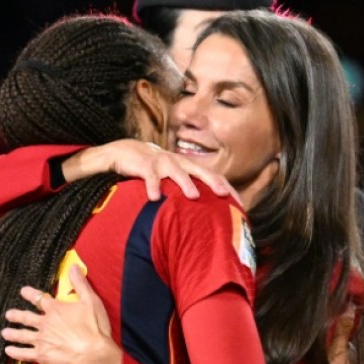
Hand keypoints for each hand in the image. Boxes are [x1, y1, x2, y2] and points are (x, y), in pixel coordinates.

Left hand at [2, 265, 121, 363]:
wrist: (93, 353)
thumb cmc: (94, 327)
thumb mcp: (90, 300)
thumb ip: (80, 283)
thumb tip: (73, 267)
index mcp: (55, 310)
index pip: (39, 299)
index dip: (30, 294)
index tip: (23, 291)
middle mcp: (45, 323)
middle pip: (26, 318)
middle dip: (16, 315)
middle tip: (8, 314)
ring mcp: (41, 339)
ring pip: (22, 335)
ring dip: (12, 333)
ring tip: (4, 332)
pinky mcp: (42, 355)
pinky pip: (25, 353)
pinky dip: (15, 352)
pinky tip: (8, 351)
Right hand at [61, 139, 238, 202]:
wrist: (124, 152)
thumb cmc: (151, 169)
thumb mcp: (170, 177)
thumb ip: (184, 188)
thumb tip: (201, 212)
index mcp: (187, 166)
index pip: (213, 175)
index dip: (227, 187)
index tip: (239, 203)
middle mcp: (177, 162)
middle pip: (200, 170)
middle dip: (212, 182)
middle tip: (223, 195)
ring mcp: (161, 162)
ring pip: (176, 171)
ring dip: (185, 183)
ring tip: (193, 196)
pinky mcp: (144, 165)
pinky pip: (150, 177)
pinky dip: (153, 186)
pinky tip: (154, 198)